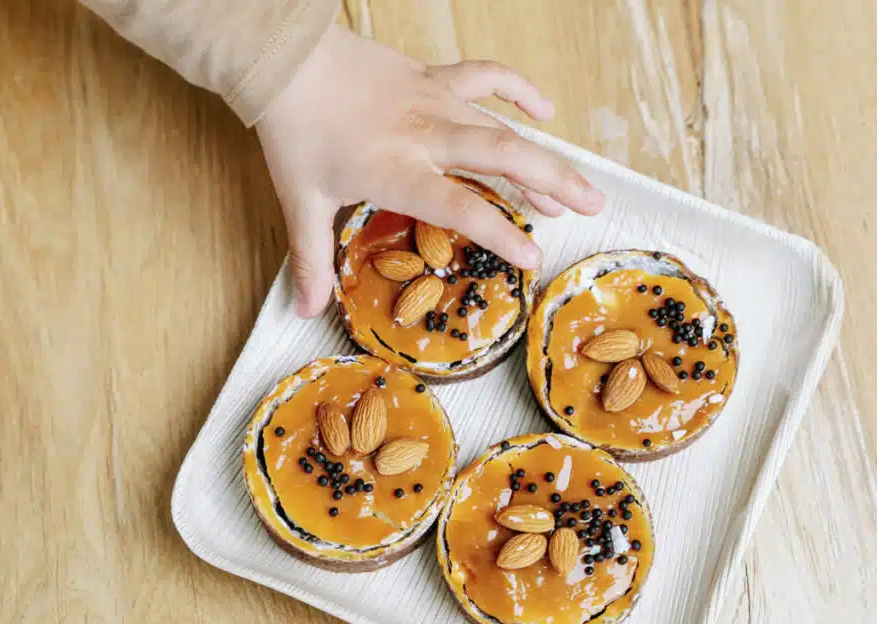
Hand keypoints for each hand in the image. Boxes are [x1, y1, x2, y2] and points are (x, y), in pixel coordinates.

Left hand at [256, 25, 604, 317]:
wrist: (286, 59)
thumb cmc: (295, 131)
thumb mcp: (301, 200)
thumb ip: (310, 258)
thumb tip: (305, 310)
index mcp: (397, 170)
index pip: (460, 206)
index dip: (500, 233)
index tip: (533, 258)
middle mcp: (426, 135)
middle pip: (502, 157)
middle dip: (553, 183)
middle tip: (591, 208)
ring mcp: (434, 101)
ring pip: (502, 127)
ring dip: (542, 157)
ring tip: (574, 190)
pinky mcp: (433, 77)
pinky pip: (486, 78)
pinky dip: (519, 90)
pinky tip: (544, 110)